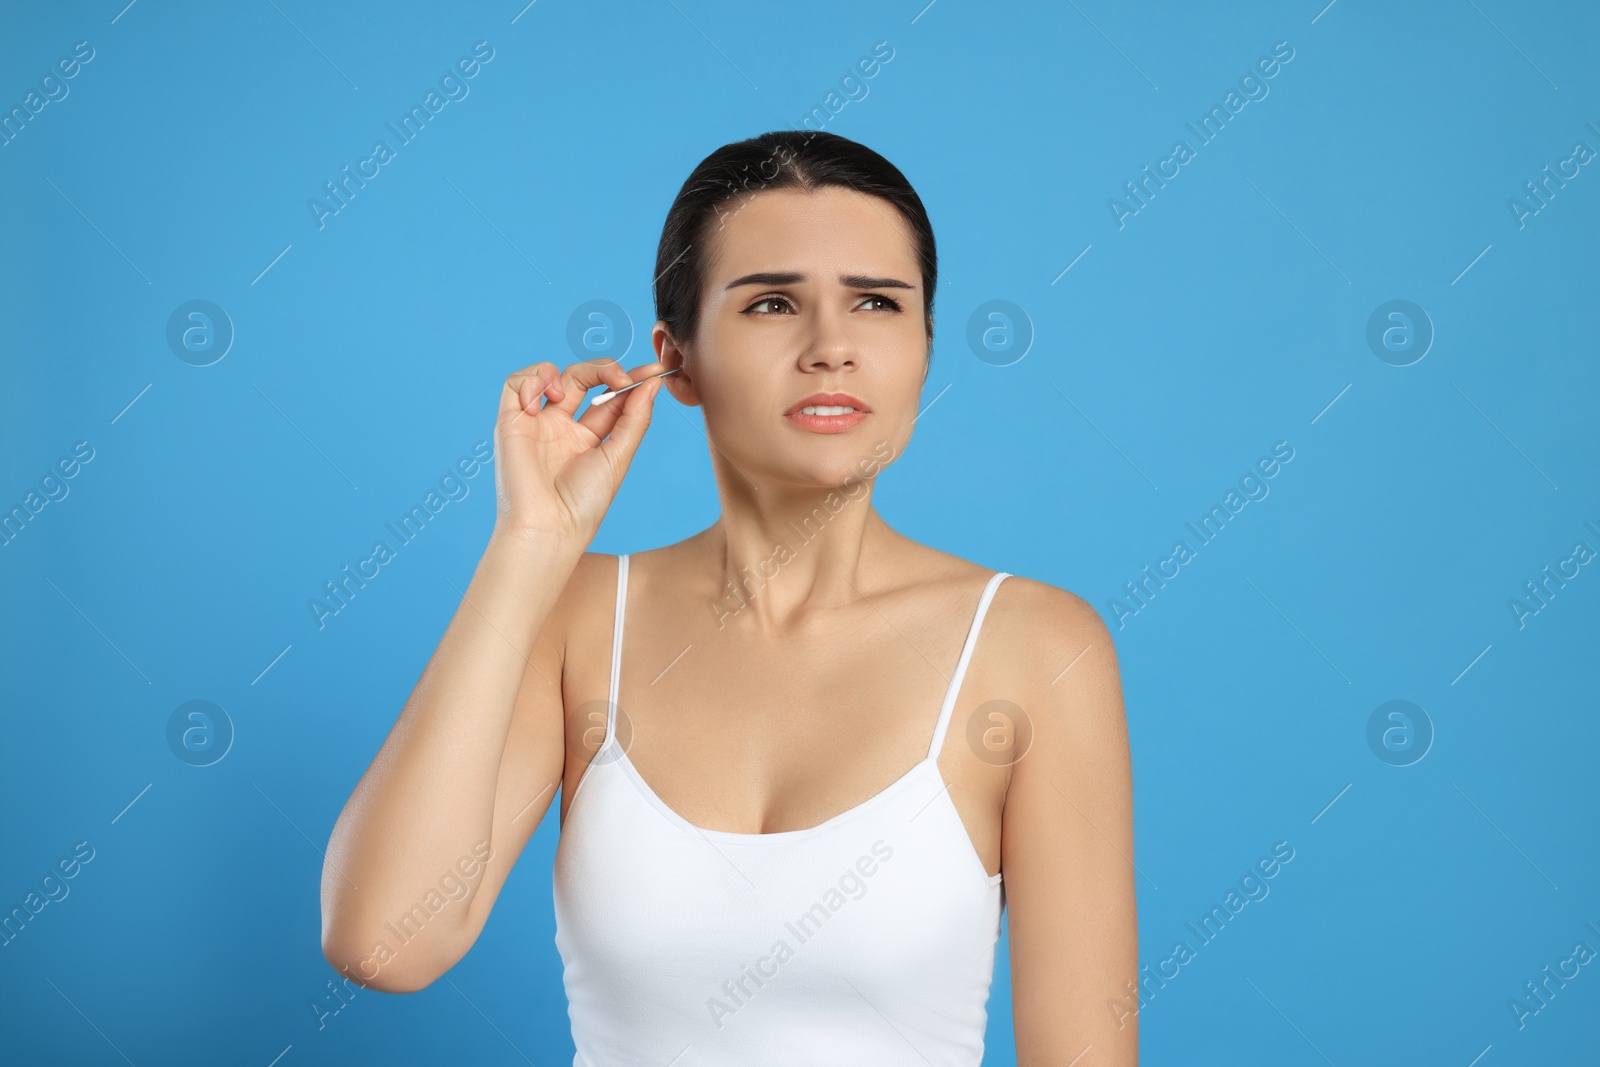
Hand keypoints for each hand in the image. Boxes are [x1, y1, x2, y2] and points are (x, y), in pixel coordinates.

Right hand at [491, 358, 667, 543]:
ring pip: (549, 375)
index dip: (631, 380)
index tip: (655, 371)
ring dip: (564, 373)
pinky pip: (514, 385)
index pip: (610, 397)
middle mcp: (562, 427)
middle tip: (621, 378)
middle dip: (604, 370)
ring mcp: (537, 423)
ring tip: (568, 395)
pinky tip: (545, 399)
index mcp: (589, 437)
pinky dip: (530, 380)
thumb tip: (652, 384)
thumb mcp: (618, 457)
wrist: (549, 526)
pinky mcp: (511, 422)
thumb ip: (634, 419)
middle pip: (583, 378)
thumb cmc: (584, 502)